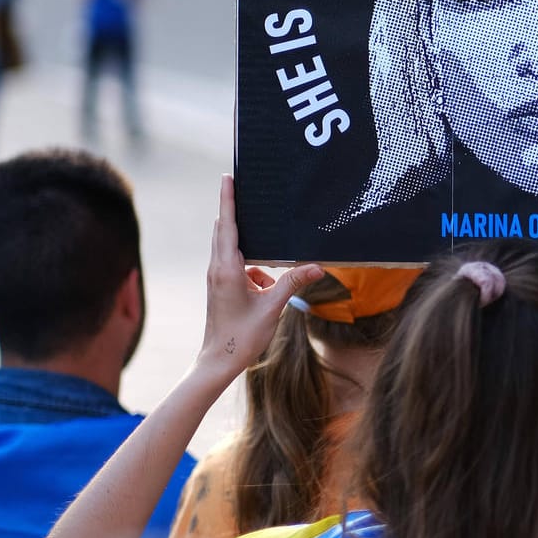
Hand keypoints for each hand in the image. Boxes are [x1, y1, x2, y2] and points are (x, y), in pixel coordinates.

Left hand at [198, 175, 320, 377]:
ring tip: (269, 249)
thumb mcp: (272, 307)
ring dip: (251, 245)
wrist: (219, 360)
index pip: (227, 225)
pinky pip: (240, 266)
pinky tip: (269, 285)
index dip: (228, 199)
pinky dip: (255, 268)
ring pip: (233, 248)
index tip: (228, 177)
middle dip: (236, 210)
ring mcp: (218, 277)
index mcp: (227, 269)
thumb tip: (318, 266)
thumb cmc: (242, 335)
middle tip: (246, 188)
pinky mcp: (222, 286)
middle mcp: (218, 269)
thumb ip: (293, 282)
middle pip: (226, 230)